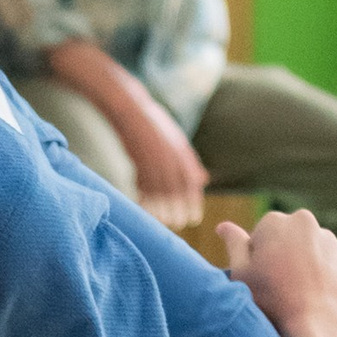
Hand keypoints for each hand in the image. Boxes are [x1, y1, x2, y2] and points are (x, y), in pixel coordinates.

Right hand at [118, 90, 208, 228]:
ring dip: (160, 209)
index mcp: (183, 155)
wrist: (132, 112)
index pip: (191, 185)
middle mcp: (170, 159)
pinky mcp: (137, 161)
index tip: (193, 219)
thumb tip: (204, 180)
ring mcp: (153, 161)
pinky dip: (143, 198)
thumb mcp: (178, 142)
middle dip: (177, 210)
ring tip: (161, 222)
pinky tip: (143, 207)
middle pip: (176, 192)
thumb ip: (190, 163)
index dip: (193, 204)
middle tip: (177, 224)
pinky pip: (142, 185)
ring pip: (158, 192)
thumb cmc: (157, 127)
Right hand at [215, 209, 336, 336]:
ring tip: (298, 293)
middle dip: (281, 254)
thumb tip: (223, 226)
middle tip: (278, 286)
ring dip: (302, 263)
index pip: (260, 235)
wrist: (320, 327)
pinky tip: (316, 293)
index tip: (260, 279)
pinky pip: (329, 260)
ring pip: (309, 248)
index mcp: (275, 221)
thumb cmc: (274, 302)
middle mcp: (305, 222)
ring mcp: (329, 239)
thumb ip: (233, 245)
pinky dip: (323, 272)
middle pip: (286, 237)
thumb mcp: (242, 274)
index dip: (257, 258)